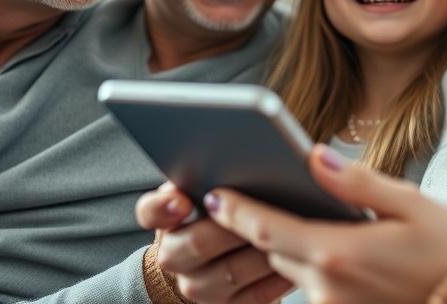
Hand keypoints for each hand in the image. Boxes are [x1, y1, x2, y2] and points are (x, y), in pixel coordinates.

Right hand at [136, 182, 292, 303]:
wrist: (216, 259)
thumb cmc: (223, 210)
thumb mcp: (211, 186)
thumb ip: (215, 172)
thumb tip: (240, 157)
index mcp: (167, 220)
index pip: (150, 211)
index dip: (164, 206)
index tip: (183, 200)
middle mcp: (174, 256)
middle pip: (198, 242)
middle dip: (233, 225)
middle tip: (261, 209)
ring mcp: (199, 286)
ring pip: (232, 270)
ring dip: (262, 250)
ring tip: (290, 231)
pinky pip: (256, 294)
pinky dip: (279, 275)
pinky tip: (296, 257)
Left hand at [203, 144, 446, 303]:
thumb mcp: (410, 204)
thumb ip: (356, 182)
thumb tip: (312, 157)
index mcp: (339, 253)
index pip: (267, 228)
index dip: (234, 210)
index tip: (212, 193)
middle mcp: (327, 287)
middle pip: (274, 248)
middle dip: (260, 223)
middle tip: (246, 191)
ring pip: (293, 268)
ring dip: (287, 242)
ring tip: (288, 211)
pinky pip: (315, 287)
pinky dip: (312, 263)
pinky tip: (332, 244)